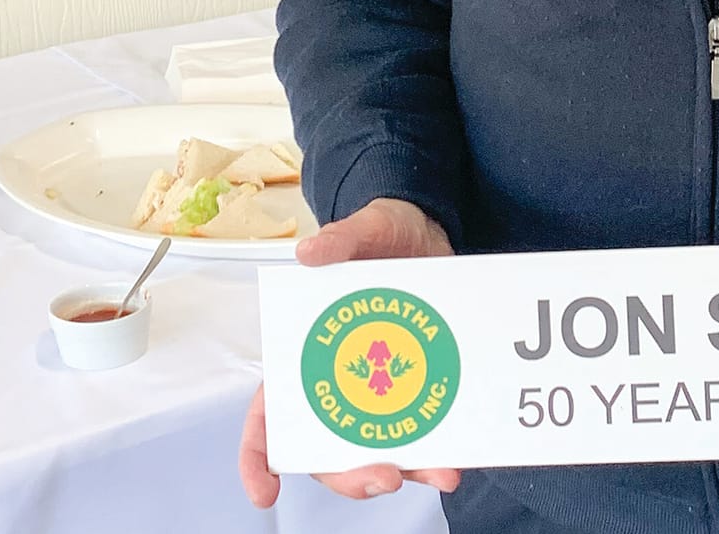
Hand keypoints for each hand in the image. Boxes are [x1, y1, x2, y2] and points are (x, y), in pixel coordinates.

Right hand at [238, 198, 461, 507]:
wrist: (433, 231)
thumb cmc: (384, 234)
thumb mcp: (366, 228)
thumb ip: (340, 240)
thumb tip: (309, 252)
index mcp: (306, 353)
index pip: (269, 412)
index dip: (258, 455)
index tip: (266, 490)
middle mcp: (338, 382)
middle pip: (327, 448)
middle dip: (351, 476)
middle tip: (385, 477)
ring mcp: (380, 390)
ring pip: (380, 450)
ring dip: (407, 471)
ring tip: (443, 473)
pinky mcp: (417, 387)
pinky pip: (424, 431)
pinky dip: (440, 451)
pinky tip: (460, 457)